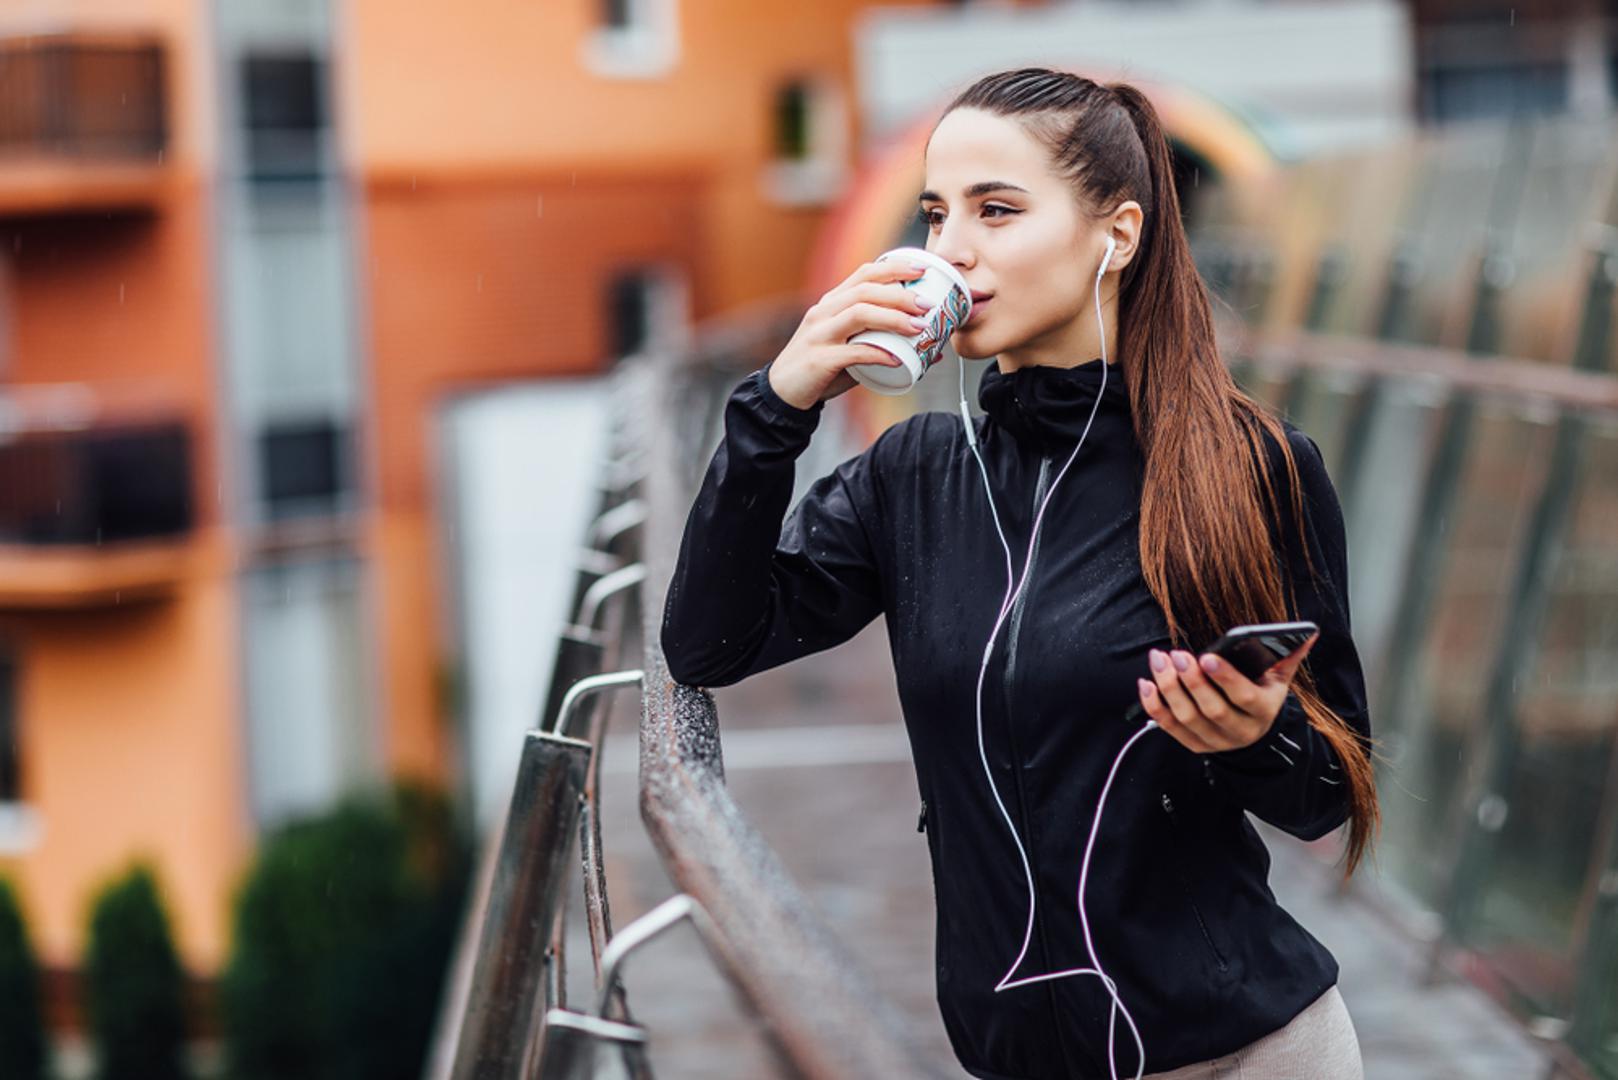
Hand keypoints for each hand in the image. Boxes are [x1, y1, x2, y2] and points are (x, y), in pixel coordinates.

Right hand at [767, 258, 936, 410]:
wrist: (782, 393)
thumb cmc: (821, 368)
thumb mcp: (848, 348)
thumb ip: (879, 343)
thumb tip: (925, 350)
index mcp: (831, 303)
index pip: (863, 274)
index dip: (894, 268)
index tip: (921, 269)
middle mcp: (824, 312)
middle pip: (865, 290)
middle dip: (900, 294)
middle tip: (927, 304)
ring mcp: (820, 335)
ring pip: (859, 314)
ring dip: (893, 318)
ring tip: (919, 328)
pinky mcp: (819, 359)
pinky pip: (853, 352)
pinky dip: (878, 354)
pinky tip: (897, 359)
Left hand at [1135, 633, 1319, 752]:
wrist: (1254, 734)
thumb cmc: (1262, 695)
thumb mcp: (1279, 679)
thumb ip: (1288, 656)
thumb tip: (1307, 633)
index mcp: (1263, 711)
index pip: (1243, 696)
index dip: (1225, 678)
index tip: (1207, 656)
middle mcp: (1240, 731)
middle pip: (1211, 709)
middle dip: (1191, 681)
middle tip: (1176, 654)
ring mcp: (1216, 741)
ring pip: (1187, 717)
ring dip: (1169, 688)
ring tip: (1160, 660)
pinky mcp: (1194, 745)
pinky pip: (1169, 727)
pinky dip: (1154, 705)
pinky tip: (1146, 682)